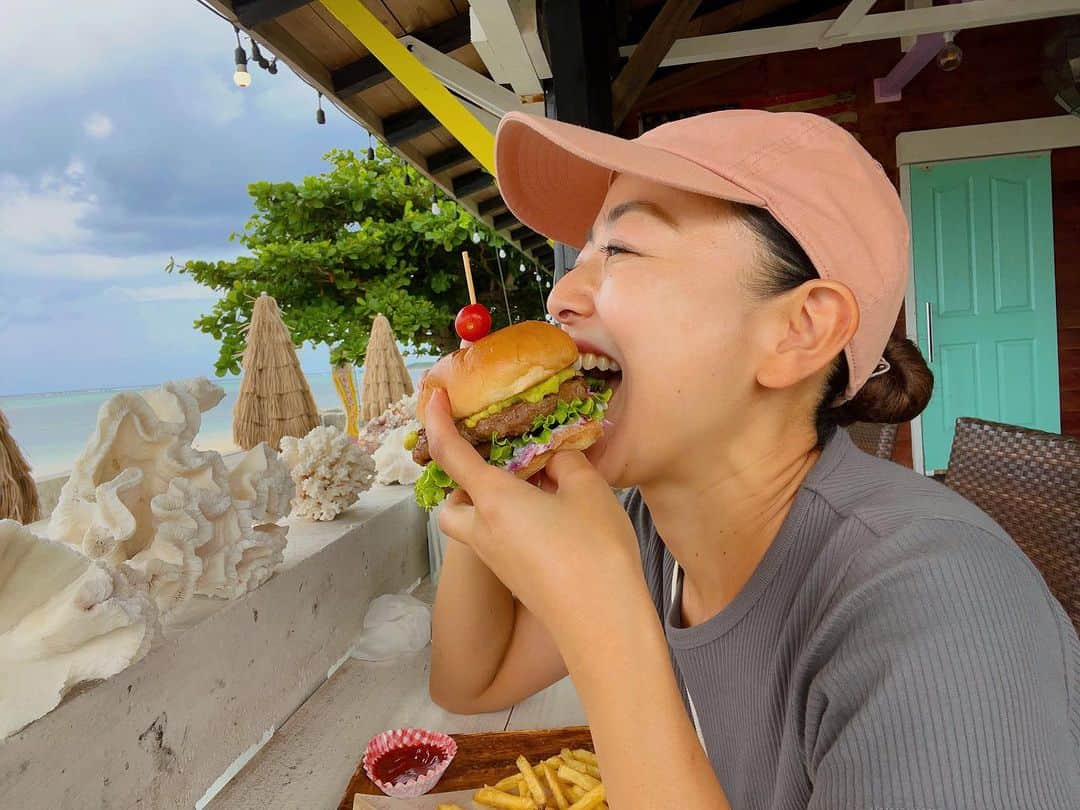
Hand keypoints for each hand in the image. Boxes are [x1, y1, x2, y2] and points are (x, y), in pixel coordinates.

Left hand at [424, 389, 644, 638]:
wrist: (601, 622)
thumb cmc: (593, 551)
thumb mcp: (588, 490)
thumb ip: (567, 463)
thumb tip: (555, 456)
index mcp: (494, 500)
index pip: (452, 453)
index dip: (437, 421)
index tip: (433, 397)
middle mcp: (484, 531)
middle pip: (449, 506)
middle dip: (458, 486)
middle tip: (492, 467)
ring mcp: (497, 561)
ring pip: (470, 529)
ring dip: (481, 509)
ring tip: (524, 492)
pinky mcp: (515, 580)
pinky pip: (496, 545)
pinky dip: (507, 526)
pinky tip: (547, 519)